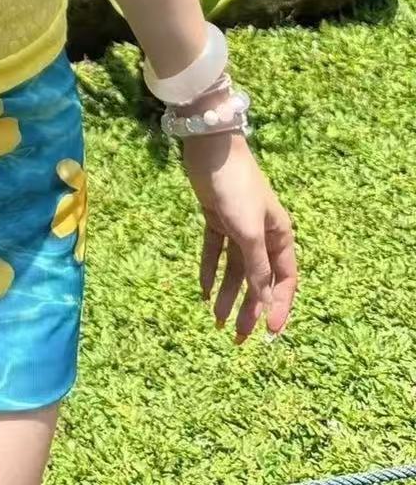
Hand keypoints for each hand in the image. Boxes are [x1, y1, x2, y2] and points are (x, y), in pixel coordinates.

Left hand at [180, 131, 297, 343]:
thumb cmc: (236, 186)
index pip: (284, 280)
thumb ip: (256, 265)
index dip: (277, 306)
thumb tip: (264, 299)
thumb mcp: (248, 230)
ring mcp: (238, 226)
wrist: (211, 147)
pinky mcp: (216, 218)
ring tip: (216, 321)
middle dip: (249, 309)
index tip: (269, 334)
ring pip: (235, 269)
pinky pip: (214, 252)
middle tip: (237, 338)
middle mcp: (262, 234)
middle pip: (258, 279)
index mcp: (279, 236)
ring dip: (227, 294)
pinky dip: (209, 270)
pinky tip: (202, 291)